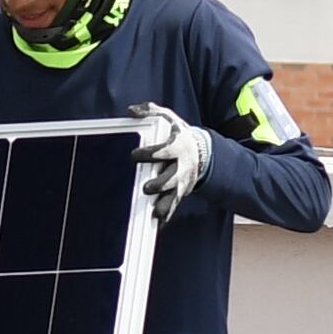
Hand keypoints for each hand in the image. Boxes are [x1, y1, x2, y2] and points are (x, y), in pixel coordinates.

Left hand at [129, 103, 211, 220]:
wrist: (201, 150)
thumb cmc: (178, 134)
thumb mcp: (168, 118)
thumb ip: (150, 111)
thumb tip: (131, 110)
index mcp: (178, 146)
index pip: (165, 150)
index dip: (151, 153)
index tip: (135, 154)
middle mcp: (182, 166)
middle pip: (172, 177)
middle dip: (160, 183)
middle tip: (147, 188)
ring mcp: (182, 181)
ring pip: (175, 195)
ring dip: (165, 204)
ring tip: (155, 212)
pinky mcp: (180, 192)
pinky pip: (174, 204)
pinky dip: (167, 214)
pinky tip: (158, 223)